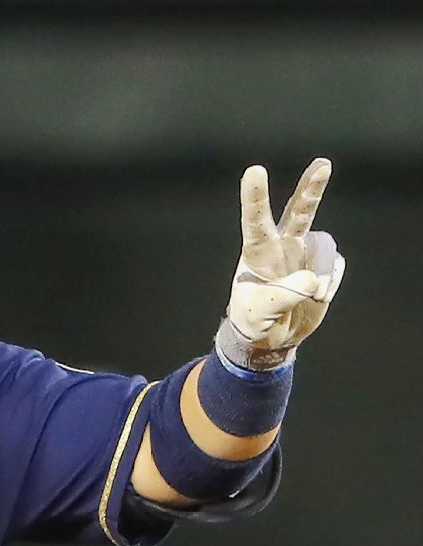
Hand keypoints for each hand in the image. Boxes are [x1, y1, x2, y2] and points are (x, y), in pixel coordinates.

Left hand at [222, 157, 346, 368]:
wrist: (270, 335)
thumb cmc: (254, 319)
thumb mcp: (258, 313)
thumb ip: (282, 296)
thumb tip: (312, 279)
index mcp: (257, 252)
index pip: (255, 221)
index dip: (255, 197)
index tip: (254, 170)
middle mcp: (282, 245)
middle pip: (298, 211)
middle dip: (311, 188)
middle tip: (323, 164)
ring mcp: (304, 253)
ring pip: (325, 247)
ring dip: (323, 275)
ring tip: (311, 296)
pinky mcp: (324, 265)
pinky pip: (336, 266)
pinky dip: (331, 284)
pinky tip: (318, 296)